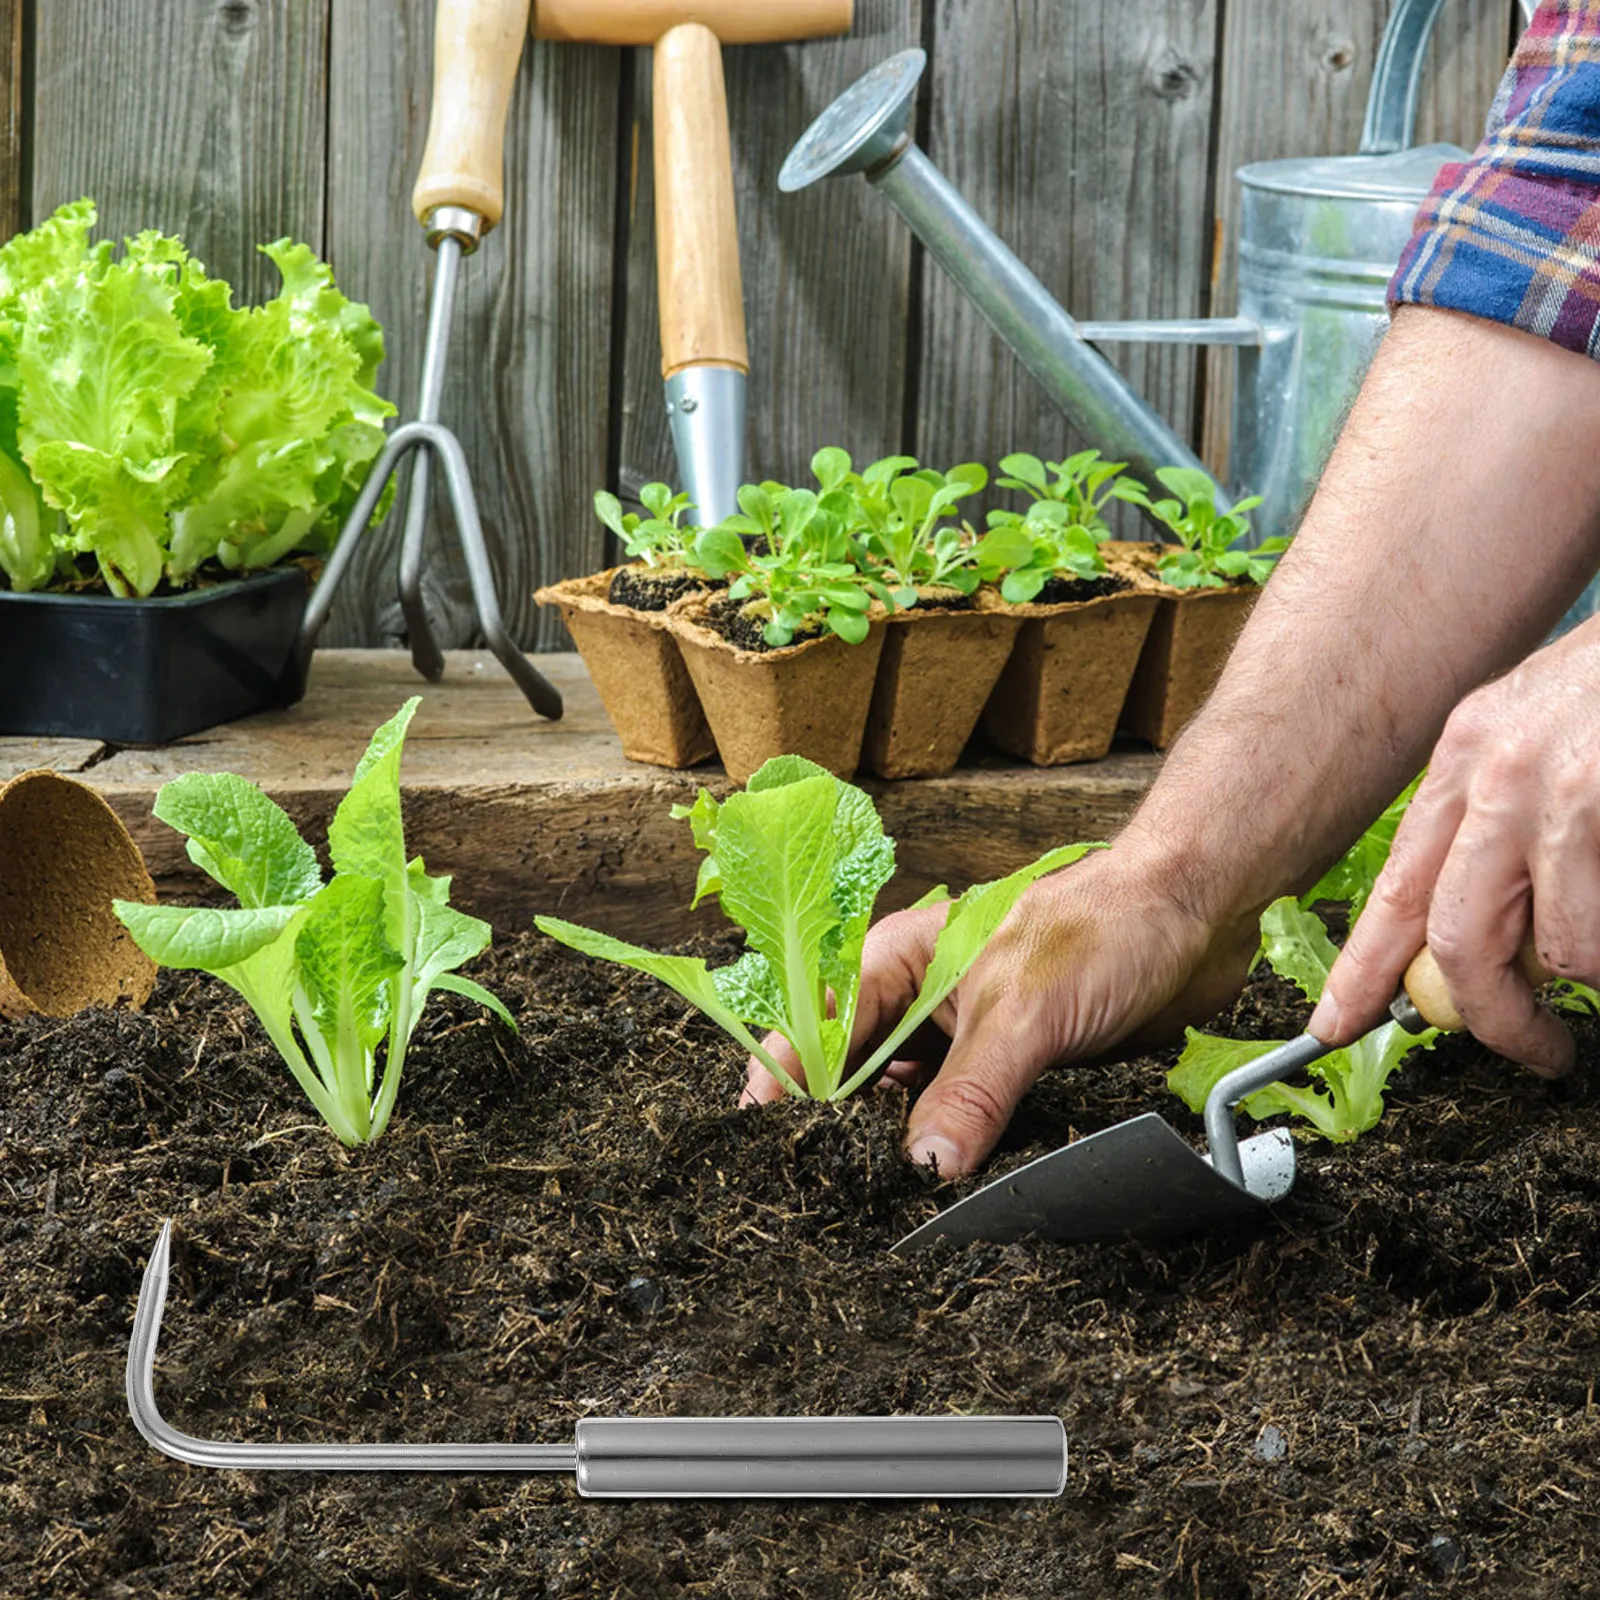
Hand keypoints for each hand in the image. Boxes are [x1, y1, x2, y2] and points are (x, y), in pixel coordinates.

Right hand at [742, 847, 1256, 1174]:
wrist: (1194, 915)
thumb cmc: (1103, 926)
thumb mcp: (1024, 1012)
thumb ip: (971, 1091)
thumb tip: (923, 1169)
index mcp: (898, 962)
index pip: (817, 1028)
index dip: (785, 1085)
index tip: (764, 1145)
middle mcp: (921, 1001)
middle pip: (854, 1075)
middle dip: (839, 1129)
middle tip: (827, 1194)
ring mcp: (965, 1037)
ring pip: (908, 1103)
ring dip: (898, 1148)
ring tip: (878, 1206)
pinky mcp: (1011, 1068)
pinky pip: (963, 1120)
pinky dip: (952, 1154)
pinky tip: (947, 1192)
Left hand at [1310, 617, 1599, 1075]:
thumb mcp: (1547, 739)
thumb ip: (1504, 824)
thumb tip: (1487, 930)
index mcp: (1467, 755)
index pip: (1398, 884)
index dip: (1364, 965)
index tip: (1335, 1021)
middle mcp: (1494, 768)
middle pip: (1455, 935)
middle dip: (1493, 1016)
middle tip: (1534, 1051)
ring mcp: (1554, 784)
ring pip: (1552, 947)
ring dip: (1592, 973)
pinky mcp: (1599, 798)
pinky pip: (1598, 930)